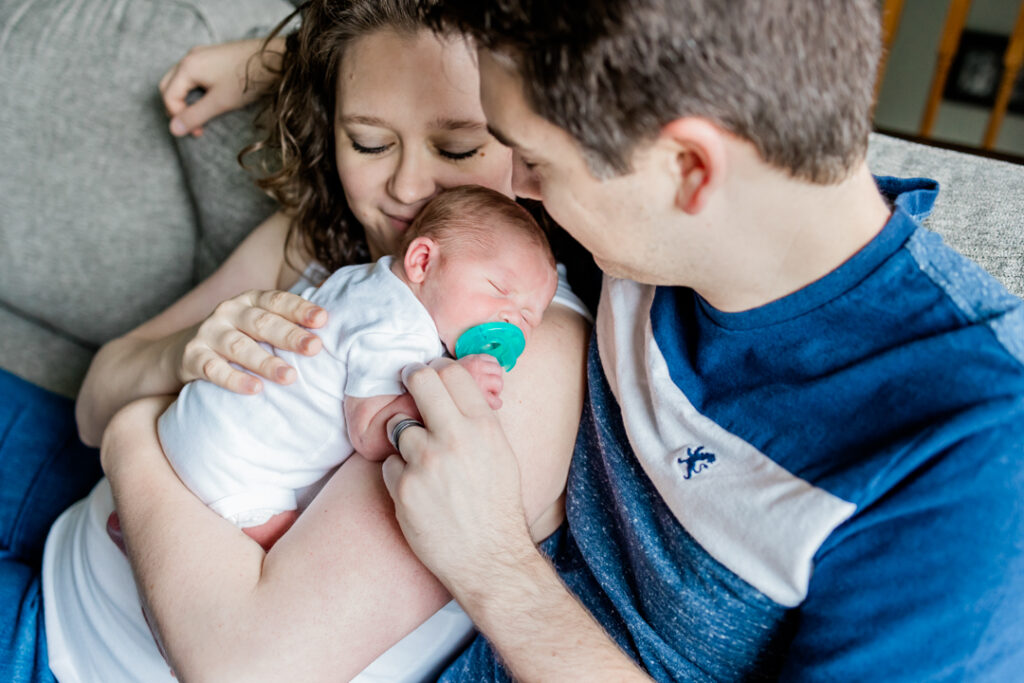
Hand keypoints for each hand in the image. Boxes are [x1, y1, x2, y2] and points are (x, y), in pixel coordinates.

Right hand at [159, 38, 282, 136]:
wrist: (274, 60)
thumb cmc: (247, 81)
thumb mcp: (219, 102)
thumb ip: (194, 116)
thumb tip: (173, 130)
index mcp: (187, 66)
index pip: (168, 96)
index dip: (178, 117)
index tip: (197, 132)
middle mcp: (190, 57)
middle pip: (168, 85)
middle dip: (176, 107)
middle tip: (194, 124)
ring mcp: (202, 54)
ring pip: (180, 79)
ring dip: (185, 98)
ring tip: (202, 114)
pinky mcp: (213, 56)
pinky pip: (194, 74)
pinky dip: (195, 89)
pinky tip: (210, 99)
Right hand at [180, 289, 325, 393]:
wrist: (187, 353)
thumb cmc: (241, 339)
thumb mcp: (262, 326)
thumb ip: (290, 324)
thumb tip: (332, 326)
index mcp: (251, 300)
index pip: (277, 300)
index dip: (300, 309)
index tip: (323, 319)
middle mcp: (229, 311)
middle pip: (262, 322)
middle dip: (289, 335)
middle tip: (314, 348)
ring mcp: (208, 333)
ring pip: (239, 346)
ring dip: (265, 362)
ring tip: (289, 377)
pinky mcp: (192, 357)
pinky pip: (213, 369)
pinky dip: (234, 380)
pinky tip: (255, 389)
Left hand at [381, 359, 533, 592]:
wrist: (488, 558)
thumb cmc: (496, 507)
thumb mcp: (502, 454)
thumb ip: (479, 421)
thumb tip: (457, 390)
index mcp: (484, 427)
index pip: (453, 373)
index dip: (437, 369)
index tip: (430, 374)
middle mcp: (455, 437)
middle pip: (421, 381)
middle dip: (411, 377)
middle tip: (407, 379)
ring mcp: (426, 461)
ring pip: (399, 427)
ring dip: (405, 441)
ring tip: (425, 465)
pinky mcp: (403, 487)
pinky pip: (389, 465)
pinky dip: (399, 475)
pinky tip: (420, 492)